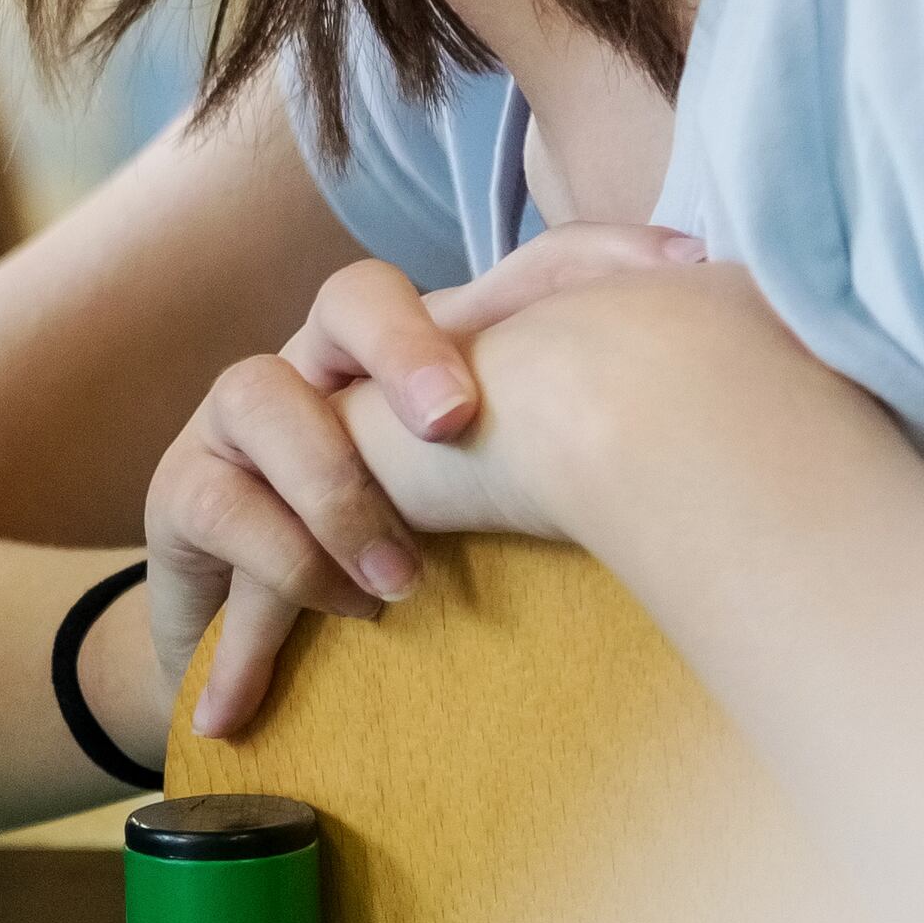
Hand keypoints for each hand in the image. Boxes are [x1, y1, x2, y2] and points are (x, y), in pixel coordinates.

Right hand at [147, 222, 704, 739]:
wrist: (248, 661)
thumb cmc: (393, 578)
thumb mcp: (493, 530)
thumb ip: (577, 487)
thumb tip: (738, 474)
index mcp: (421, 358)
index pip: (509, 279)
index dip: (591, 261)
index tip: (686, 272)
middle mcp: (329, 367)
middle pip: (352, 293)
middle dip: (405, 345)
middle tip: (453, 423)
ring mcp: (246, 422)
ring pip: (259, 390)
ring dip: (335, 489)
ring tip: (399, 585)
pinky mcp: (185, 493)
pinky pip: (220, 501)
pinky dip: (286, 561)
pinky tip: (337, 615)